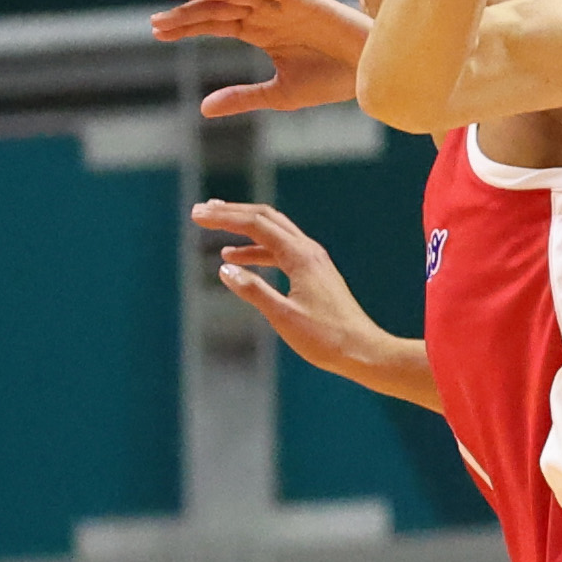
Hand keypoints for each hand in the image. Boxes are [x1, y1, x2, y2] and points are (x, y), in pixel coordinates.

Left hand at [153, 0, 366, 117]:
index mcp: (262, 33)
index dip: (186, 26)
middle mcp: (267, 14)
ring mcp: (281, 3)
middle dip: (186, 6)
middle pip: (218, 5)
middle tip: (155, 8)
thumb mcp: (278, 94)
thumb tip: (202, 109)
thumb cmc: (333, 82)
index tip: (156, 30)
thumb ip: (241, 96)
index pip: (216, 24)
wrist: (373, 75)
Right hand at [195, 200, 390, 376]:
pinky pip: (280, 251)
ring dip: (243, 228)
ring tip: (214, 226)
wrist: (364, 350)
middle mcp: (309, 251)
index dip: (224, 217)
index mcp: (301, 257)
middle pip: (266, 218)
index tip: (197, 215)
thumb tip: (224, 269)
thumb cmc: (326, 338)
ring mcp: (314, 260)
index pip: (256, 225)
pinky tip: (236, 258)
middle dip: (232, 212)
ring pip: (274, 232)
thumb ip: (253, 291)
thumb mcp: (283, 317)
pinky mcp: (315, 273)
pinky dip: (256, 249)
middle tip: (201, 211)